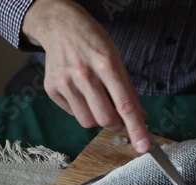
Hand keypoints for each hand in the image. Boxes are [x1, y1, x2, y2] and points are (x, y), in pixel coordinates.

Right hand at [22, 0, 149, 152]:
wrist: (60, 26)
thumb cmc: (94, 42)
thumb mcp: (116, 59)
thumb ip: (128, 90)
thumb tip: (141, 117)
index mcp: (106, 64)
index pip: (124, 104)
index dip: (136, 128)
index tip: (144, 147)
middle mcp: (84, 74)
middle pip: (105, 119)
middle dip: (116, 124)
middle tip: (117, 115)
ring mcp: (65, 82)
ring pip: (87, 122)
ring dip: (97, 118)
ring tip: (96, 100)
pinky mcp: (51, 88)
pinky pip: (72, 114)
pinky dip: (81, 109)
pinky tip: (80, 92)